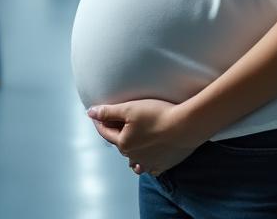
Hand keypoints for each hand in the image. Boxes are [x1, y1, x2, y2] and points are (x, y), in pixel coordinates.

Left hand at [87, 99, 204, 175]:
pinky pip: (151, 168)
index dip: (100, 123)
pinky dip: (147, 162)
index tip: (97, 116)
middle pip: (120, 145)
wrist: (186, 126)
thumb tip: (90, 112)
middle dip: (117, 134)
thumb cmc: (157, 114)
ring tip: (133, 144)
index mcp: (123, 143)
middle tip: (118, 124)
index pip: (105, 133)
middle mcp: (134, 157)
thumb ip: (108, 111)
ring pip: (134, 161)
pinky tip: (150, 156)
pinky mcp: (164, 165)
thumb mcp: (129, 108)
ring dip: (131, 153)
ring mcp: (149, 163)